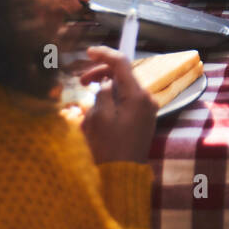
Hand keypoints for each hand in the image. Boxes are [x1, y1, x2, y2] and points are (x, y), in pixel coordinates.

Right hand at [78, 46, 157, 164]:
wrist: (123, 177)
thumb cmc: (109, 148)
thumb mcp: (99, 118)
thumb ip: (104, 93)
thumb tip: (108, 83)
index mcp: (138, 95)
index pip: (122, 63)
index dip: (104, 54)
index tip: (88, 52)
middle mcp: (147, 99)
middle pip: (124, 75)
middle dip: (102, 74)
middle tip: (82, 82)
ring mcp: (147, 110)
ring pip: (123, 89)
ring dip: (104, 91)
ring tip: (87, 106)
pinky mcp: (143, 120)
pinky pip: (126, 102)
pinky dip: (111, 102)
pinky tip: (97, 115)